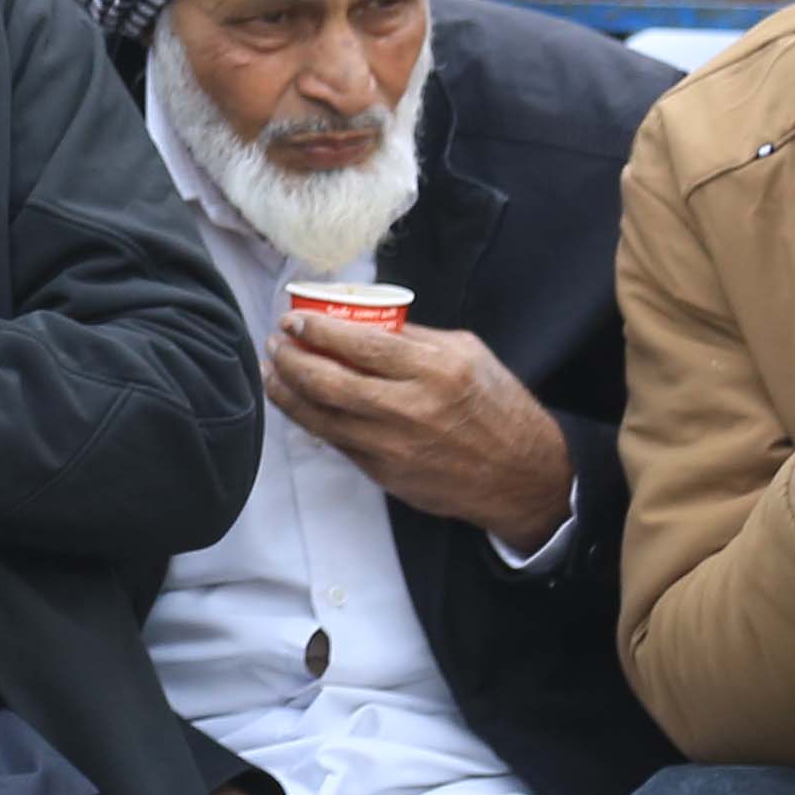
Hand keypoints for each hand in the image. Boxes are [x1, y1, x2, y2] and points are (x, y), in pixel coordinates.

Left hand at [264, 312, 571, 548]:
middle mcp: (410, 408)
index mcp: (435, 370)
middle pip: (327, 381)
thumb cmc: (497, 407)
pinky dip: (309, 419)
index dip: (317, 330)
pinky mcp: (383, 473)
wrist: (521, 476)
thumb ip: (415, 338)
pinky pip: (335, 441)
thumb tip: (363, 321)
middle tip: (276, 343)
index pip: (360, 343)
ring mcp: (392, 446)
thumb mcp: (468, 354)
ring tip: (272, 371)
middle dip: (290, 358)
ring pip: (320, 416)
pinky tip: (297, 402)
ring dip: (286, 392)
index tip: (294, 319)